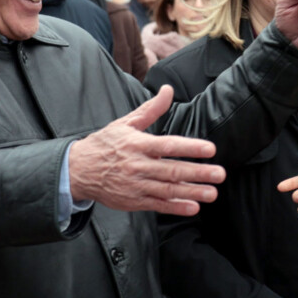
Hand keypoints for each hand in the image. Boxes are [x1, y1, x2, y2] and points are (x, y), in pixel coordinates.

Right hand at [68, 85, 224, 216]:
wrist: (78, 170)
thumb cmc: (105, 144)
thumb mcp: (126, 123)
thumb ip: (151, 109)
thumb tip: (168, 90)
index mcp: (137, 144)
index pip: (168, 145)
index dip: (189, 147)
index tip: (209, 149)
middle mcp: (137, 165)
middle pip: (172, 170)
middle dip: (198, 172)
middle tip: (220, 174)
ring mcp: (136, 185)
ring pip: (168, 190)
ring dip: (192, 192)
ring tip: (212, 192)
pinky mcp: (134, 201)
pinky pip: (158, 205)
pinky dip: (176, 207)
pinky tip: (193, 207)